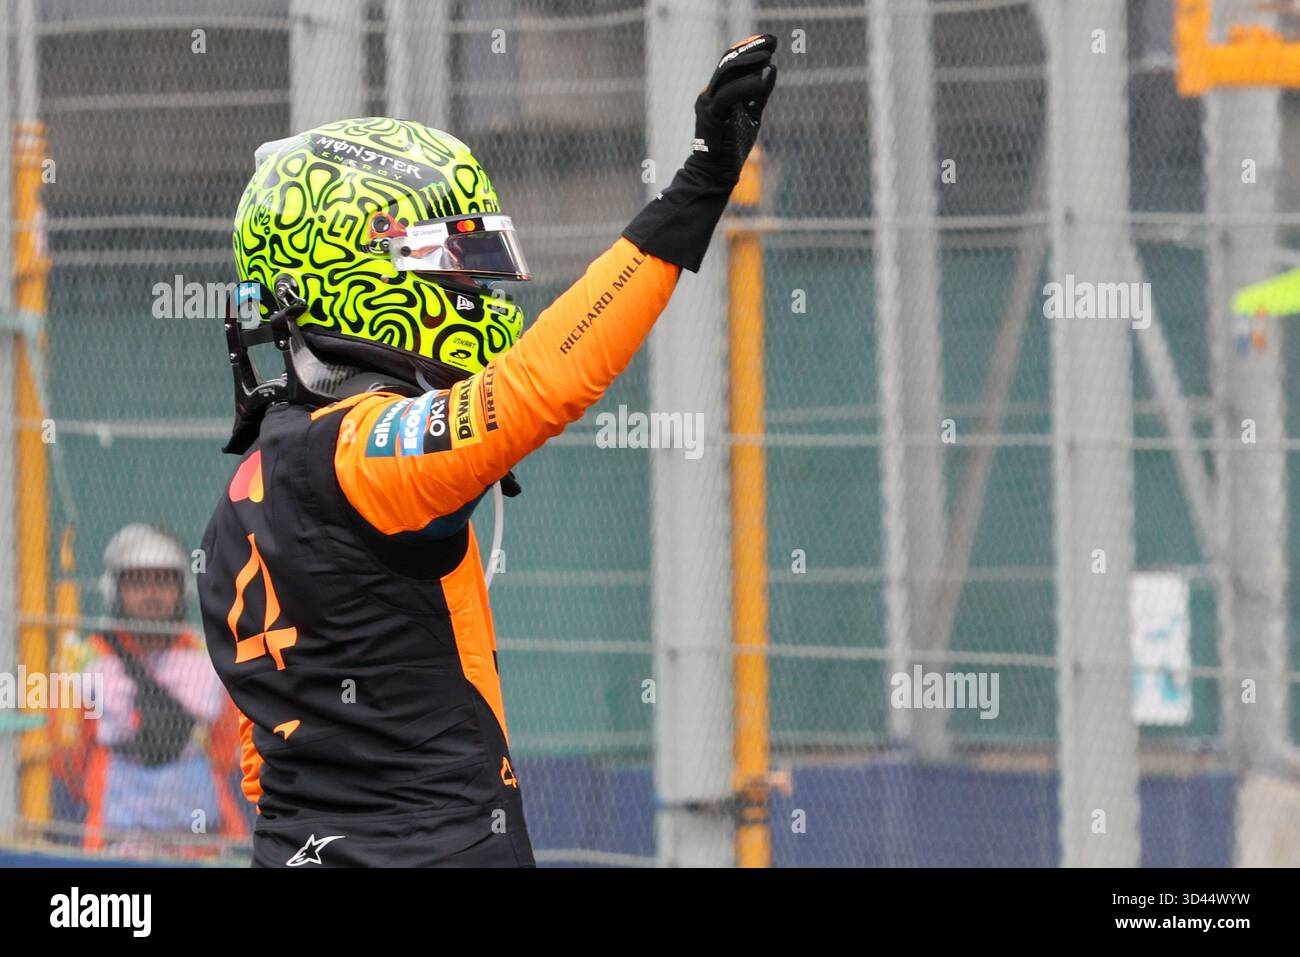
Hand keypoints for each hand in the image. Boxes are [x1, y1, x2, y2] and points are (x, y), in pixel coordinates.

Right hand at [689, 34, 778, 181]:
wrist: (715, 173)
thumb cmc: (732, 146)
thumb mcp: (751, 114)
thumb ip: (760, 93)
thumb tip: (772, 68)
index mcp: (718, 92)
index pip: (731, 62)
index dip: (749, 48)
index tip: (771, 42)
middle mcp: (710, 93)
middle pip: (728, 61)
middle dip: (751, 48)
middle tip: (773, 41)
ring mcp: (708, 103)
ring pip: (727, 72)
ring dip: (749, 61)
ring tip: (769, 56)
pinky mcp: (710, 115)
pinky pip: (729, 94)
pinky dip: (748, 85)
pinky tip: (765, 78)